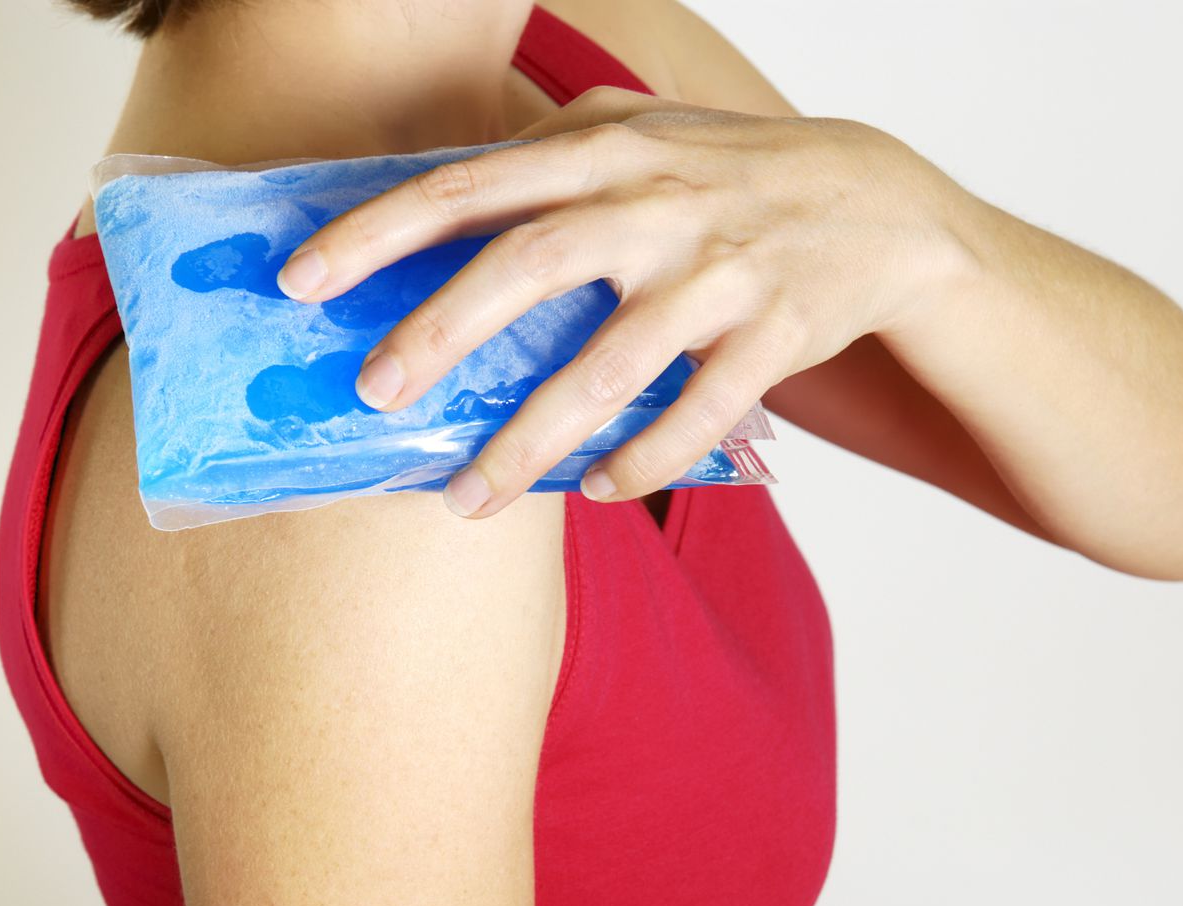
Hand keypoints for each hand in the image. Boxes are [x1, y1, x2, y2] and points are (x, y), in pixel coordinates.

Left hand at [275, 85, 956, 517]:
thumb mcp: (642, 131)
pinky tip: (598, 490)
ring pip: (611, 366)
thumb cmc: (731, 172)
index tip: (304, 282)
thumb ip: (548, 153)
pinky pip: (699, 414)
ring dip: (532, 438)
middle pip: (529, 266)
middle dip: (441, 332)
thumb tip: (438, 195)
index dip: (381, 232)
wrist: (878, 204)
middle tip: (374, 396)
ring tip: (468, 497)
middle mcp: (657, 203)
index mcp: (607, 150)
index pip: (472, 185)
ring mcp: (719, 271)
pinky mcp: (774, 334)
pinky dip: (645, 461)